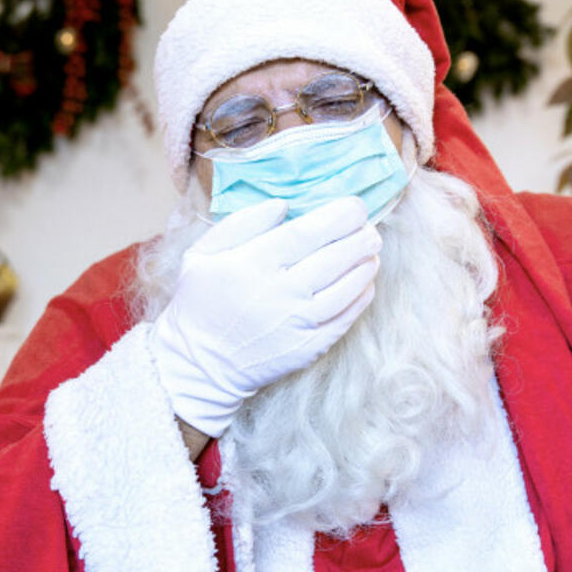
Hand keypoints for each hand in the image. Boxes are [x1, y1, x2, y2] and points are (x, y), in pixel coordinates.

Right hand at [150, 197, 380, 437]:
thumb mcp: (201, 254)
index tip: (354, 206)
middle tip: (370, 228)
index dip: (340, 215)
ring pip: (348, 287)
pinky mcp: (309, 347)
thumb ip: (240, 224)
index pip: (308, 231)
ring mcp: (298, 322)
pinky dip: (361, 296)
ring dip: (366, 265)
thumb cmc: (199, 303)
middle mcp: (280, 291)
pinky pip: (346, 317)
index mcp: (253, 263)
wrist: (200, 366)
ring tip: (371, 252)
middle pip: (335, 257)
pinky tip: (364, 282)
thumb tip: (282, 205)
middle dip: (361, 237)